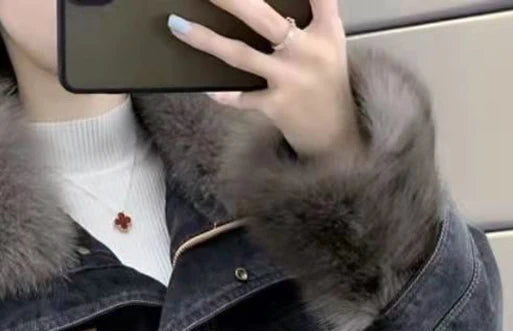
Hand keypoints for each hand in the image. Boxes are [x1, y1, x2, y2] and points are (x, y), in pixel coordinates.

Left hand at [167, 0, 364, 160]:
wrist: (335, 135)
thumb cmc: (327, 81)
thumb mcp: (330, 41)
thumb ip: (316, 13)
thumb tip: (277, 5)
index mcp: (325, 31)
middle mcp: (307, 52)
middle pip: (264, 19)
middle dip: (232, 1)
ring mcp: (289, 80)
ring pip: (242, 55)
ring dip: (206, 40)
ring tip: (177, 25)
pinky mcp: (276, 106)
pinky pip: (242, 98)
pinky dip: (224, 95)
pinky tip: (207, 88)